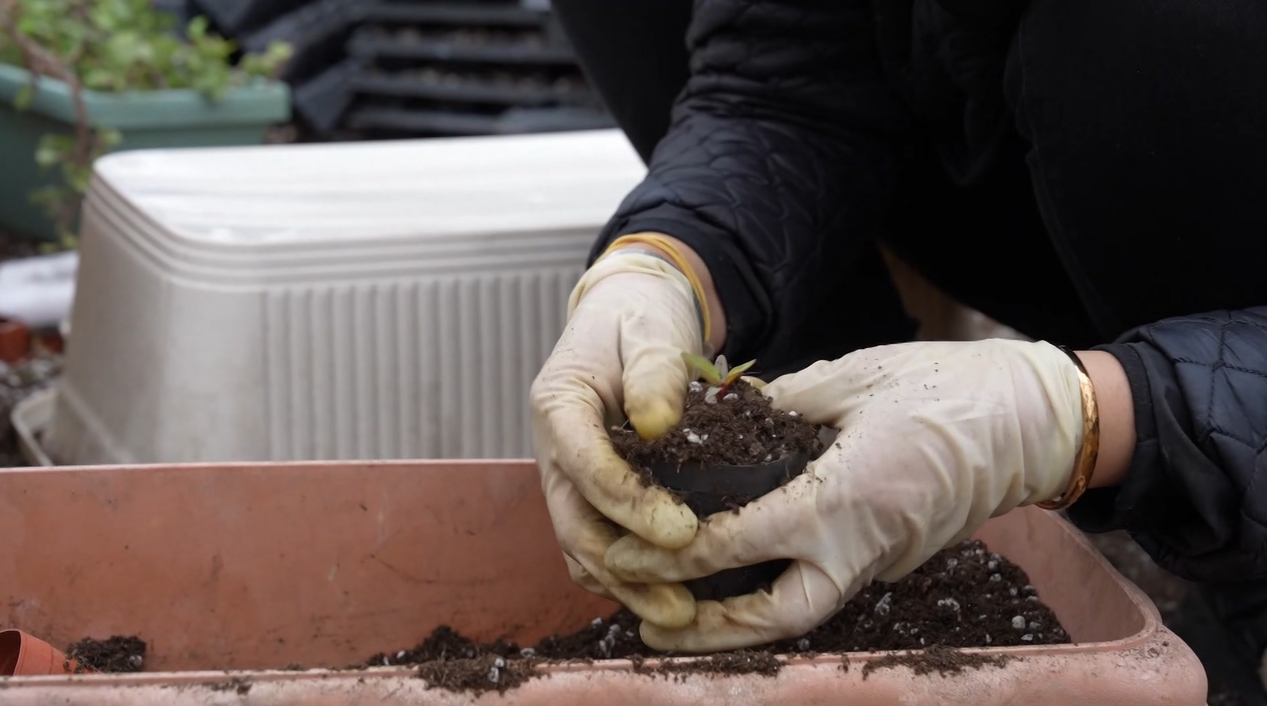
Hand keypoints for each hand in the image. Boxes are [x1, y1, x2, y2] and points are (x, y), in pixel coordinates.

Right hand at [530, 247, 706, 628]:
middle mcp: (553, 452)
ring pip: (582, 549)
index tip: (682, 531)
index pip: (585, 467)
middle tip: (682, 602)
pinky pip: (598, 546)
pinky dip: (629, 577)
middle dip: (627, 570)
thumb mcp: (650, 328)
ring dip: (627, 586)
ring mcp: (567, 479)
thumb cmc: (640, 320)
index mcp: (558, 406)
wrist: (628, 317)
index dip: (630, 505)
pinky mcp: (590, 496)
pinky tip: (672, 596)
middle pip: (575, 526)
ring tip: (680, 613)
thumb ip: (654, 371)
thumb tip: (659, 426)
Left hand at [603, 339, 1085, 650]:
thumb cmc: (950, 388)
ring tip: (685, 618)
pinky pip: (830, 586)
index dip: (675, 555)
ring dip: (742, 622)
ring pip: (804, 612)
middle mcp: (864, 546)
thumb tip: (736, 412)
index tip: (627, 557)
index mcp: (845, 498)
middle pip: (776, 617)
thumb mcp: (858, 377)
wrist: (1037, 421)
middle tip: (650, 627)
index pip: (741, 541)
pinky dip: (781, 591)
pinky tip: (747, 577)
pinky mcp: (899, 560)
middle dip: (708, 631)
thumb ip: (789, 402)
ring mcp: (887, 561)